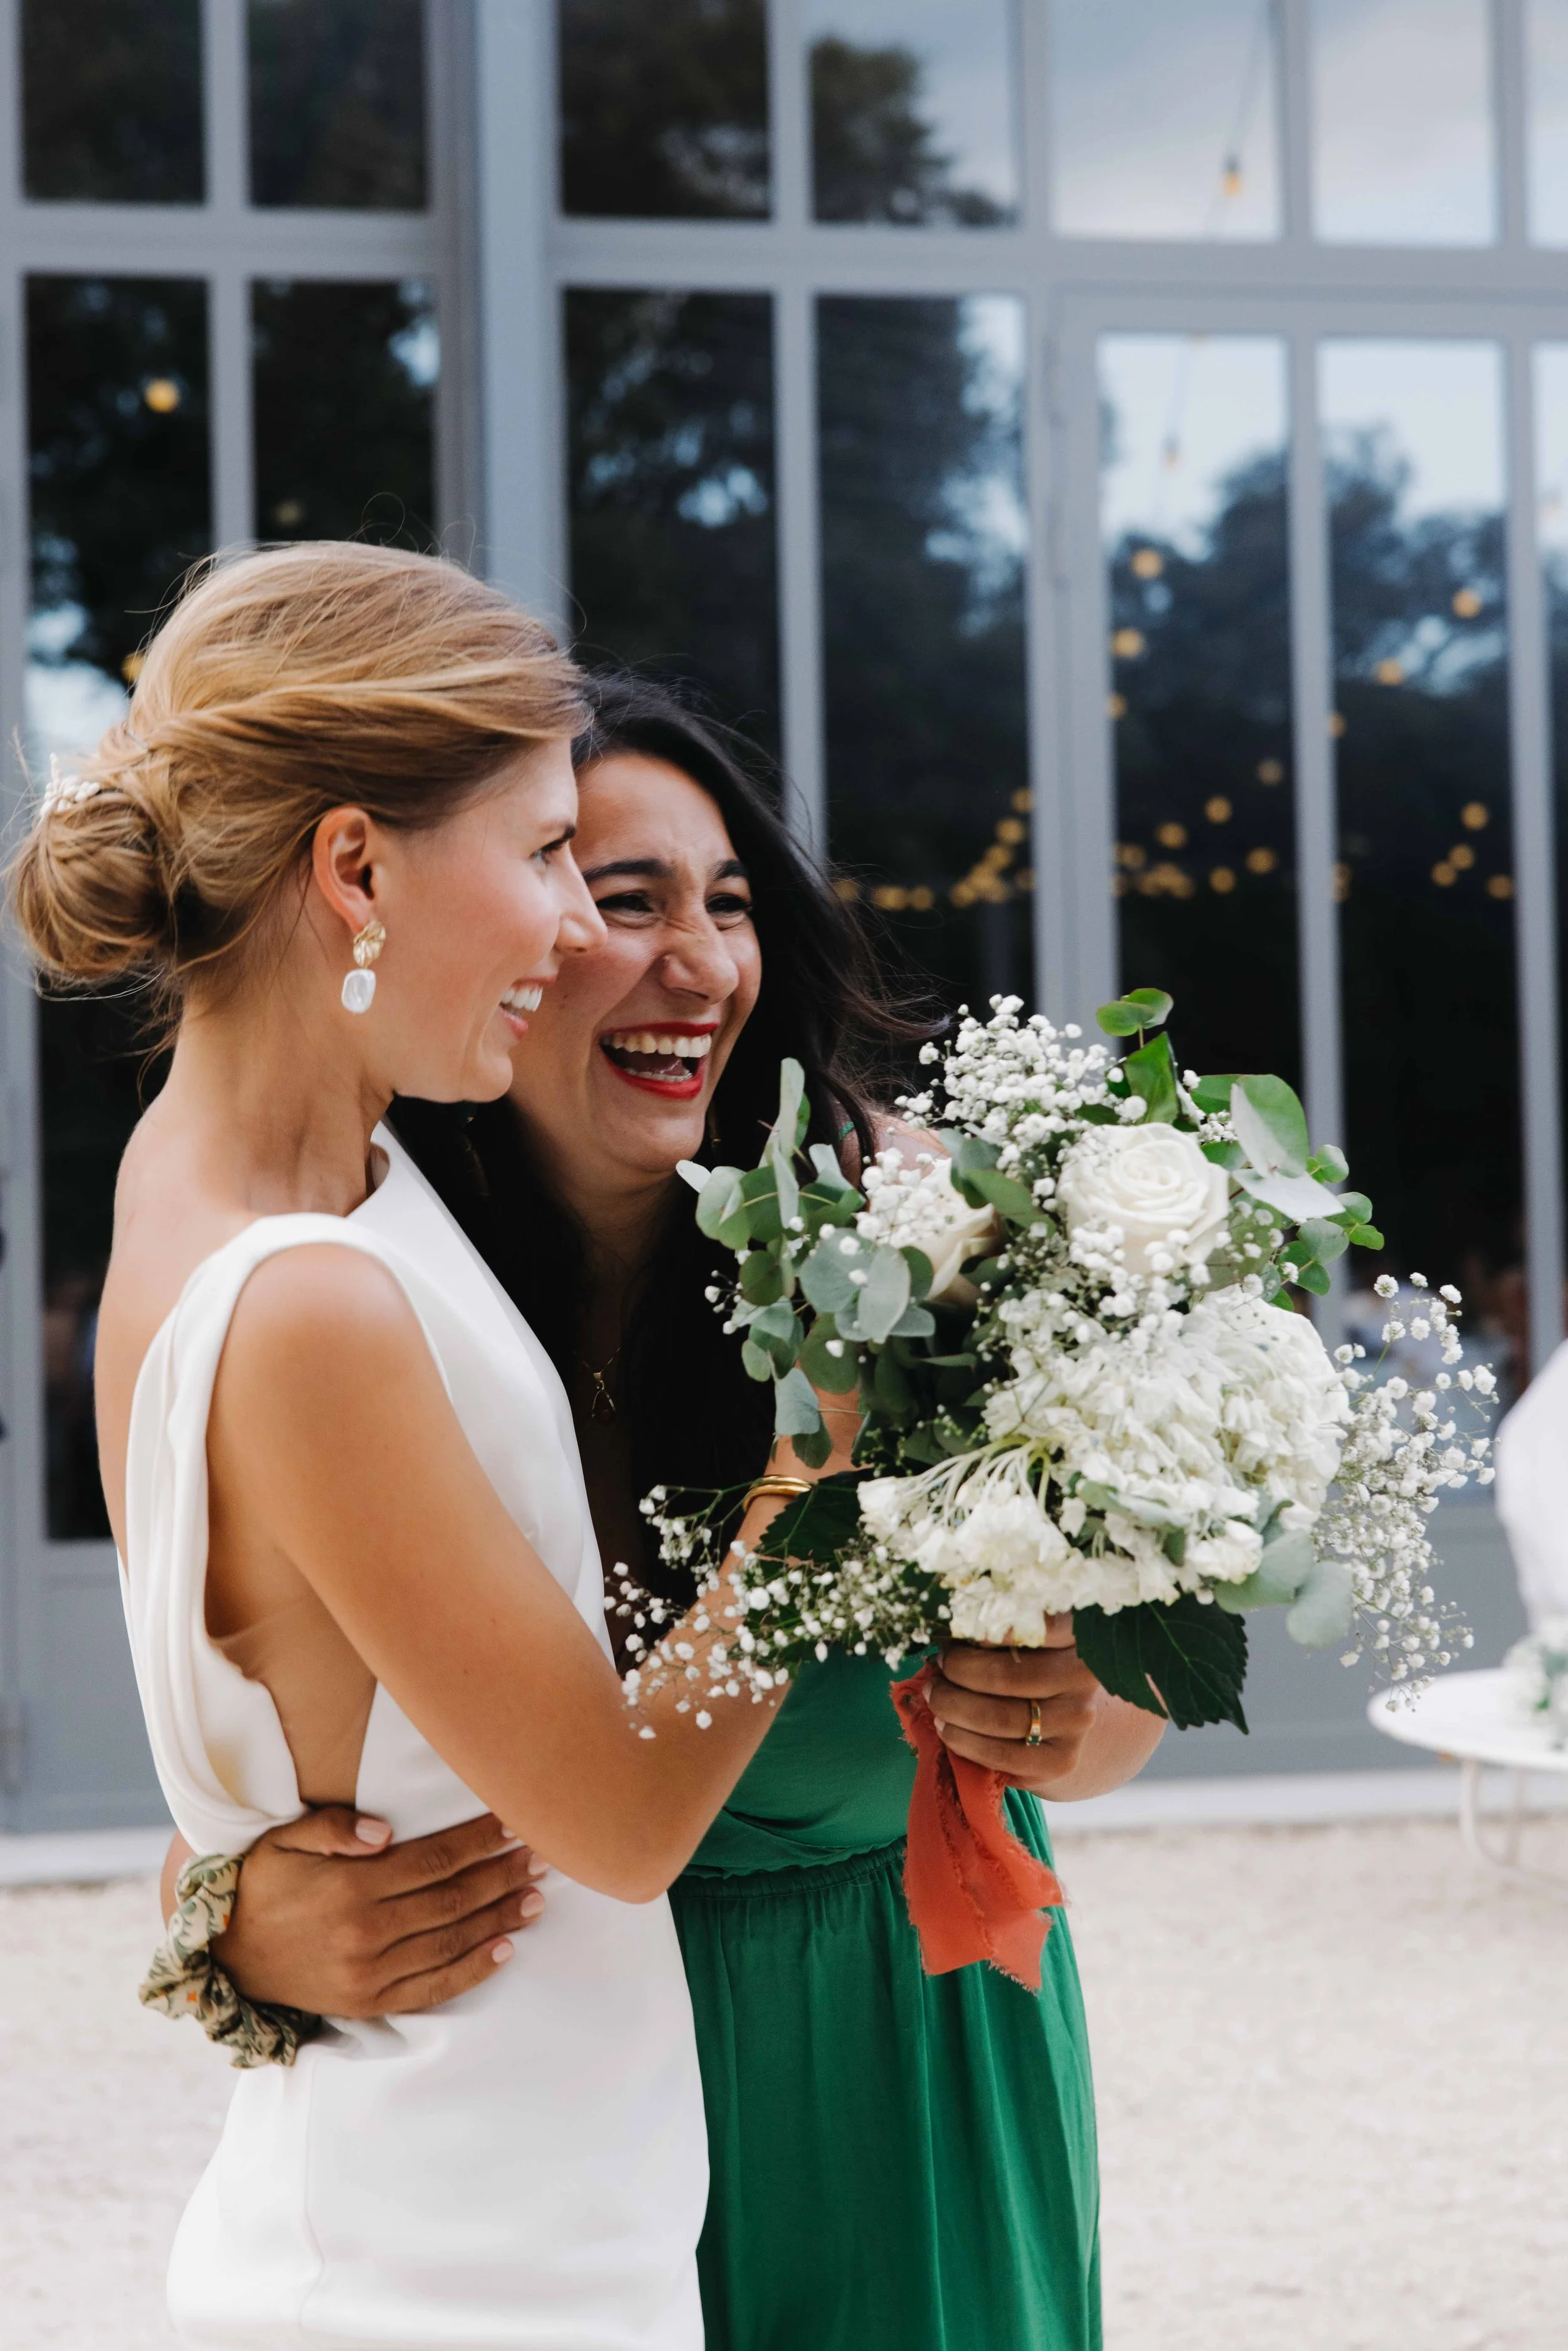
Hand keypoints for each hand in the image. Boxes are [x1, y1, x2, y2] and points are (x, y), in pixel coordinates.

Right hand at [217, 1809, 547, 2016]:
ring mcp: (369, 1974)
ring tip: (536, 1896)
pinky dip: (473, 1971)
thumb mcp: (284, 1841)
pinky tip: (506, 1950)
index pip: (435, 1859)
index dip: (480, 1840)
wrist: (225, 1956)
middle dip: (502, 1875)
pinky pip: (433, 1989)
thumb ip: (334, 1827)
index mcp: (351, 1888)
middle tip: (543, 1855)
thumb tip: (387, 1830)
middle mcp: (365, 1933)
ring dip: (500, 1919)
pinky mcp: (369, 2002)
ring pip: (451, 1943)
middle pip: (453, 1900)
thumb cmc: (261, 1885)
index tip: (516, 1822)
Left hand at [927, 1624, 1101, 1794]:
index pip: (1042, 1626)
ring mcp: (1075, 1722)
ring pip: (1000, 1718)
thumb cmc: (1031, 1669)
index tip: (962, 1629)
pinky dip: (964, 1742)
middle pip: (1007, 1676)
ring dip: (954, 1706)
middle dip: (959, 1670)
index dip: (997, 1628)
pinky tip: (946, 1729)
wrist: (1064, 1724)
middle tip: (938, 1665)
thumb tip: (949, 1637)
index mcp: (1076, 1637)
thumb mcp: (1025, 1643)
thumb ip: (996, 1634)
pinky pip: (1001, 1755)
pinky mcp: (1060, 1761)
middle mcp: (1082, 1678)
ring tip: (934, 1696)